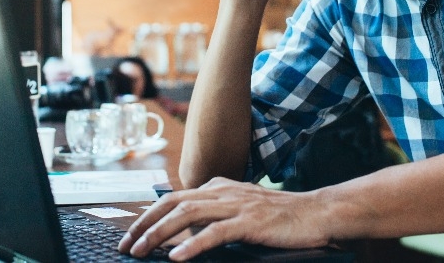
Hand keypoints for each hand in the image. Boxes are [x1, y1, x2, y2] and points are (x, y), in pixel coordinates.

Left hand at [117, 178, 336, 260]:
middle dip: (144, 224)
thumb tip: (184, 231)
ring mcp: (236, 204)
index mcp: (217, 187)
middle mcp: (222, 191)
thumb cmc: (280, 216)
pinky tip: (177, 257)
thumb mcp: (241, 208)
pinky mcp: (251, 221)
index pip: (172, 198)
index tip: (130, 235)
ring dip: (159, 234)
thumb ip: (215, 213)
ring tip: (142, 252)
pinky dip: (193, 245)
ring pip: (187, 215)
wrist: (318, 213)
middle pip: (172, 203)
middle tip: (125, 245)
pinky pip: (216, 232)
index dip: (147, 216)